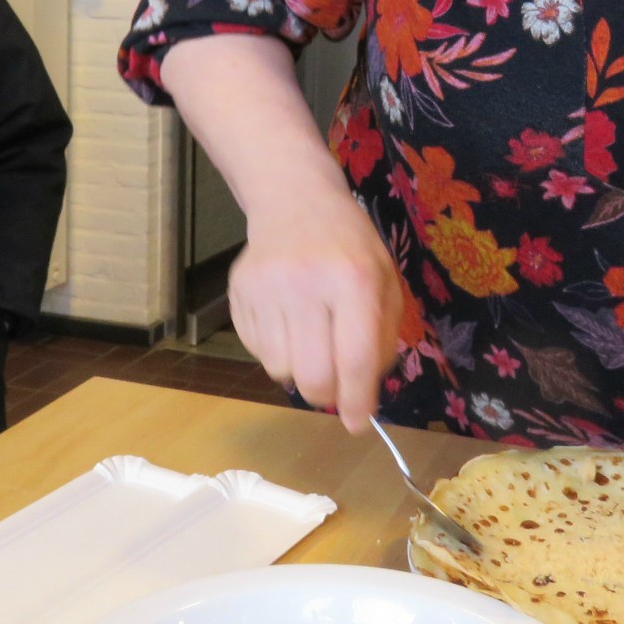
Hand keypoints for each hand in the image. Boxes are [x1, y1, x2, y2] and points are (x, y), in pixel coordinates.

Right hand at [230, 182, 401, 434]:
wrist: (294, 200)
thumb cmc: (349, 245)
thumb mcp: (384, 281)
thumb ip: (381, 339)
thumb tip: (362, 397)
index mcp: (353, 279)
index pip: (354, 358)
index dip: (357, 401)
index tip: (358, 423)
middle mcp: (305, 284)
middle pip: (312, 376)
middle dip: (327, 394)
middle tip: (336, 385)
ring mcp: (265, 288)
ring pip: (281, 370)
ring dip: (300, 370)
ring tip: (310, 338)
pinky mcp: (238, 293)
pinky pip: (257, 352)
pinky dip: (277, 351)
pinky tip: (287, 321)